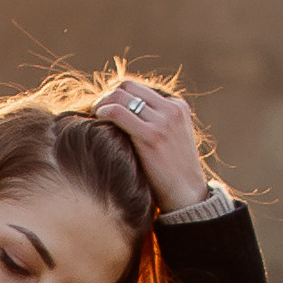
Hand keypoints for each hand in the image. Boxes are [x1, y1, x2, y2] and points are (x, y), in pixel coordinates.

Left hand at [96, 80, 212, 214]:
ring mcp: (163, 121)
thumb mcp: (171, 140)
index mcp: (177, 106)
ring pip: (120, 96)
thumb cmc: (172, 173)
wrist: (187, 196)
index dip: (118, 97)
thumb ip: (155, 123)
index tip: (106, 110)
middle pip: (127, 87)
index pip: (138, 88)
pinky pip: (118, 112)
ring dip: (102, 104)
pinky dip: (103, 112)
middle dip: (108, 97)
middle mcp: (171, 109)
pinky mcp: (151, 136)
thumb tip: (123, 116)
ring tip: (95, 118)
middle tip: (96, 113)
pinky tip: (97, 122)